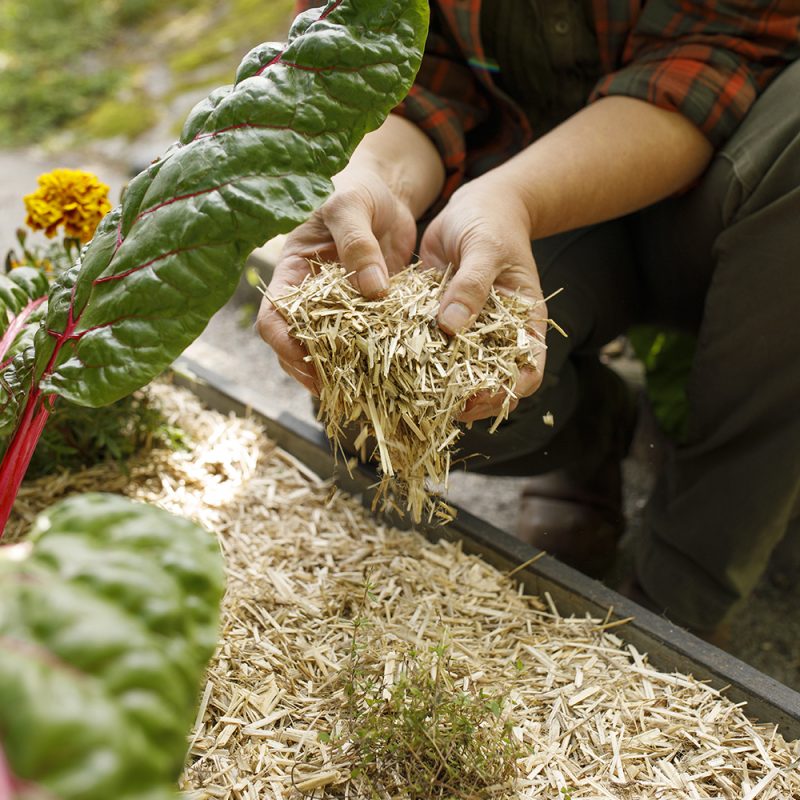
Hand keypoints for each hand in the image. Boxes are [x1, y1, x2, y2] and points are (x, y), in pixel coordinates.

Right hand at [257, 169, 416, 393]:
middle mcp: (310, 296)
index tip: (306, 362)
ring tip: (363, 392)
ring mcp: (338, 308)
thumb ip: (357, 244)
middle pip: (296, 346)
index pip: (272, 317)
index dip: (283, 344)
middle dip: (311, 371)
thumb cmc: (358, 186)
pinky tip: (389, 375)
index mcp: (292, 271)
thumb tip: (372, 291)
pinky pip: (363, 342)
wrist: (387, 189)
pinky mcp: (367, 313)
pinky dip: (371, 360)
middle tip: (338, 391)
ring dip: (341, 373)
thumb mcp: (351, 206)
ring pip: (328, 351)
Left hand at [419, 171, 546, 422]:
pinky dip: (413, 358)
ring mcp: (468, 331)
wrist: (475, 204)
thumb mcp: (486, 248)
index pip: (526, 372)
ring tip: (406, 393)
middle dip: (466, 400)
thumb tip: (452, 327)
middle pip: (490, 384)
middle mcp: (498, 335)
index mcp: (525, 324)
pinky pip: (428, 347)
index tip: (474, 398)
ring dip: (436, 385)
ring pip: (456, 372)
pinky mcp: (439, 322)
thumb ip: (471, 286)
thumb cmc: (493, 222)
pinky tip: (388, 364)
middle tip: (432, 406)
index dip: (504, 393)